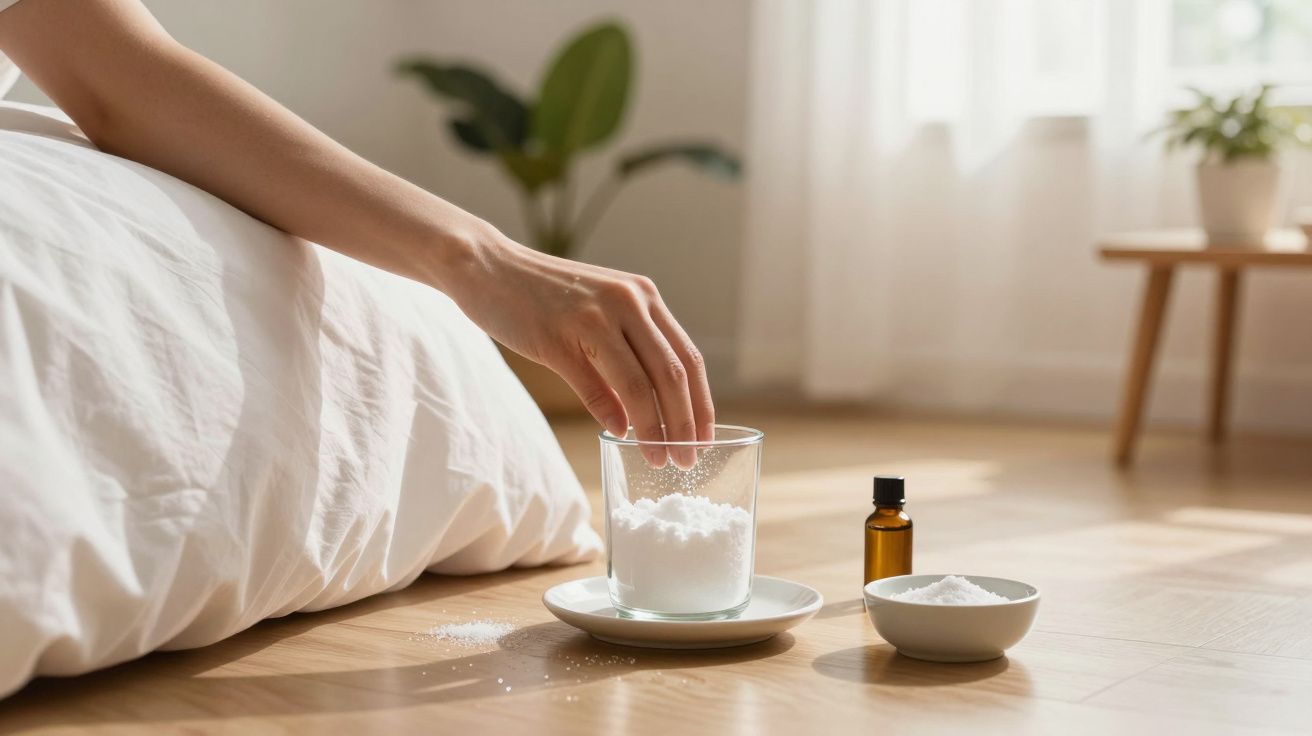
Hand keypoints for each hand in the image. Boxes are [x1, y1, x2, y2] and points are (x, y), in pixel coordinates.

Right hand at [445, 230, 712, 468]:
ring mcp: (593, 317)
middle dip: (685, 424)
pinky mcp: (558, 336)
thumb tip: (642, 415)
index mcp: (643, 296)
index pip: (689, 358)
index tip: (705, 439)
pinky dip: (610, 414)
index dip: (702, 404)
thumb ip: (627, 354)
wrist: (487, 265)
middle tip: (687, 460)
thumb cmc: (544, 296)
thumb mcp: (599, 313)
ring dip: (654, 428)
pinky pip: (593, 384)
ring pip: (639, 384)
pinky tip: (618, 434)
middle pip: (672, 374)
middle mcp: (628, 302)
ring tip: (658, 457)